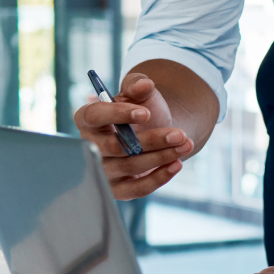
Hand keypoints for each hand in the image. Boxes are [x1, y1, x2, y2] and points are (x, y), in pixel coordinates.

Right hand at [74, 71, 194, 198]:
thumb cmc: (142, 109)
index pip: (95, 116)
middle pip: (116, 147)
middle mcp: (89, 147)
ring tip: (186, 144)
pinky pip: (136, 189)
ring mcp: (102, 170)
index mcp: (87, 118)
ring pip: (130, 167)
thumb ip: (139, 85)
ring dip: (162, 156)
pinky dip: (158, 178)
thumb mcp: (140, 93)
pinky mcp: (118, 190)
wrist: (156, 130)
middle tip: (180, 134)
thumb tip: (144, 84)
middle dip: (151, 140)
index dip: (118, 114)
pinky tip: (177, 164)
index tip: (146, 112)